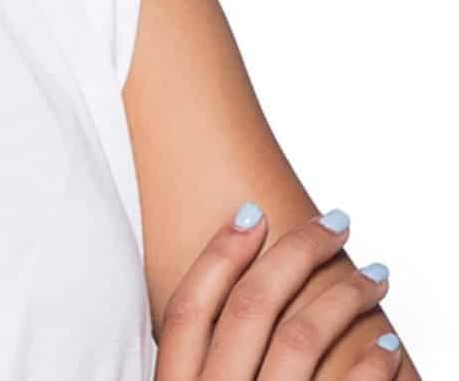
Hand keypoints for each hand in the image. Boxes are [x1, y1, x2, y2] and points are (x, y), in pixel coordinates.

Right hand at [157, 202, 402, 378]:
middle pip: (251, 309)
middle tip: (336, 224)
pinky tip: (386, 344)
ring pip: (300, 339)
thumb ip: (195, 367)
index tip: (253, 210)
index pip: (189, 307)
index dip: (219, 253)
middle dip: (296, 255)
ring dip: (343, 298)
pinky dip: (371, 364)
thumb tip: (227, 303)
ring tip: (374, 277)